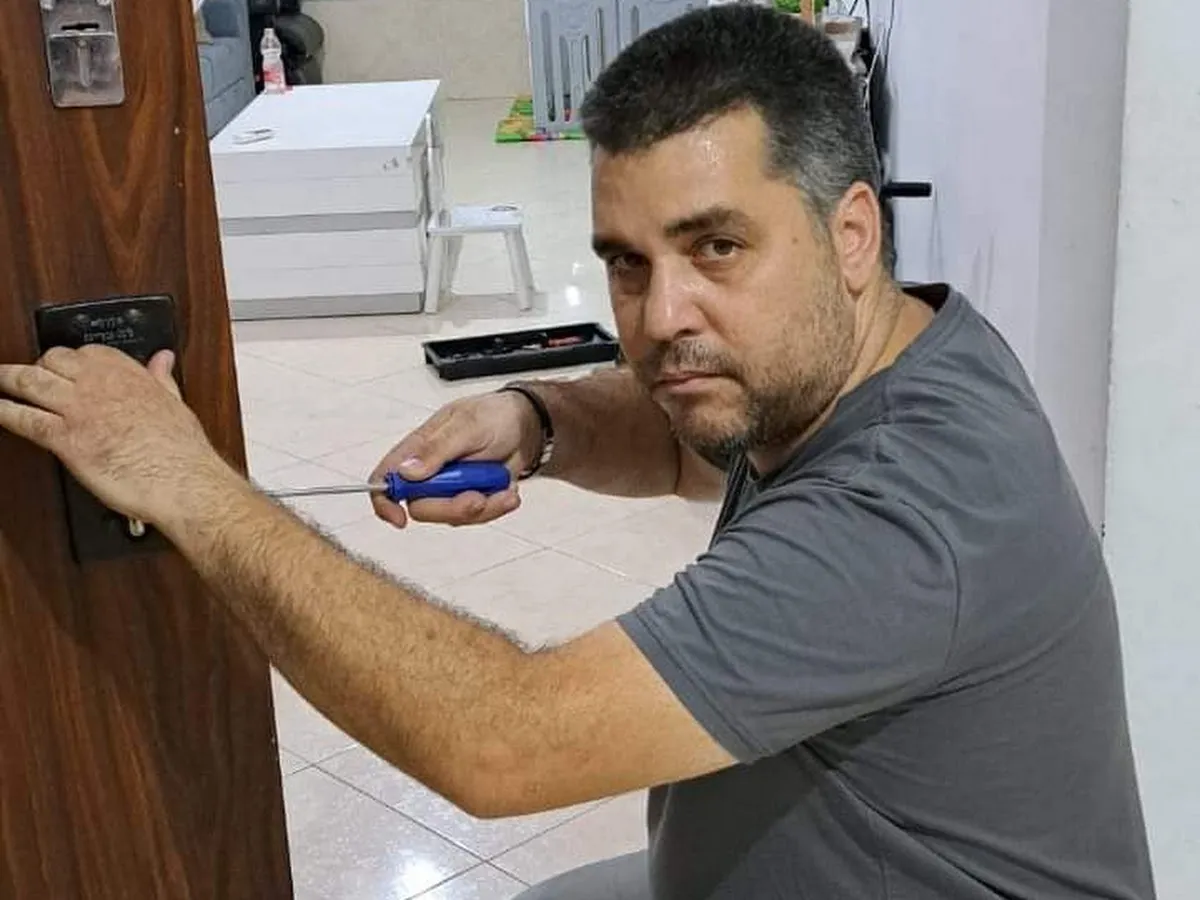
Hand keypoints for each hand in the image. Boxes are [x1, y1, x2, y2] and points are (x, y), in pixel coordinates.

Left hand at [0, 345, 229, 526]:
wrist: (182, 481)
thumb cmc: (182, 450)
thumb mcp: (176, 402)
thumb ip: (161, 377)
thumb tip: (163, 360)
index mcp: (128, 373)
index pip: (87, 352)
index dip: (71, 359)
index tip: (66, 366)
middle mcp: (99, 385)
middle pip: (51, 360)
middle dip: (36, 366)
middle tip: (26, 376)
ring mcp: (79, 409)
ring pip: (28, 382)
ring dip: (7, 379)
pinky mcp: (65, 439)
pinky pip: (23, 419)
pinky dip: (4, 413)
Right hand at [371, 390, 541, 527]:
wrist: (526, 426)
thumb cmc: (495, 416)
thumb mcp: (468, 425)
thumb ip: (437, 449)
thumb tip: (406, 470)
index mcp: (418, 448)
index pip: (385, 477)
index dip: (384, 500)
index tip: (399, 518)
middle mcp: (430, 472)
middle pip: (421, 507)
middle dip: (452, 507)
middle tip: (477, 497)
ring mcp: (450, 487)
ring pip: (452, 516)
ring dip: (482, 507)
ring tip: (503, 487)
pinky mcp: (471, 498)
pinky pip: (476, 517)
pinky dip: (495, 507)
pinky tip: (507, 490)